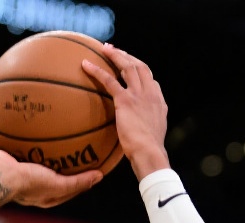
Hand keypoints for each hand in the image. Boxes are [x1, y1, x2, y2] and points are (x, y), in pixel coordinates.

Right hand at [0, 139, 102, 207]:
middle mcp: (26, 183)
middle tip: (67, 144)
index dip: (75, 177)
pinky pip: (0, 145)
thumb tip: (100, 175)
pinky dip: (3, 136)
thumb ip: (78, 182)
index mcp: (40, 193)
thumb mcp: (59, 185)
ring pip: (22, 155)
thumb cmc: (30, 182)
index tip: (87, 163)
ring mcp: (11, 170)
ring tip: (40, 129)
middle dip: (53, 160)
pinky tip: (10, 120)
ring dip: (30, 145)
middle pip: (44, 170)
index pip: (63, 186)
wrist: (0, 176)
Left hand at [82, 44, 169, 179]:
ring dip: (115, 55)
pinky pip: (109, 80)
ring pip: (128, 67)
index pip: (149, 79)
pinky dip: (97, 70)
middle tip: (114, 50)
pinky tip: (86, 64)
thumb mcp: (152, 134)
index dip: (139, 70)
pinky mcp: (126, 100)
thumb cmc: (149, 150)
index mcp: (158, 101)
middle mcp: (151, 93)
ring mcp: (139, 95)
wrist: (150, 152)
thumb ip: (146, 125)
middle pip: (140, 66)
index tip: (129, 65)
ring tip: (103, 48)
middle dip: (127, 56)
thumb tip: (138, 129)